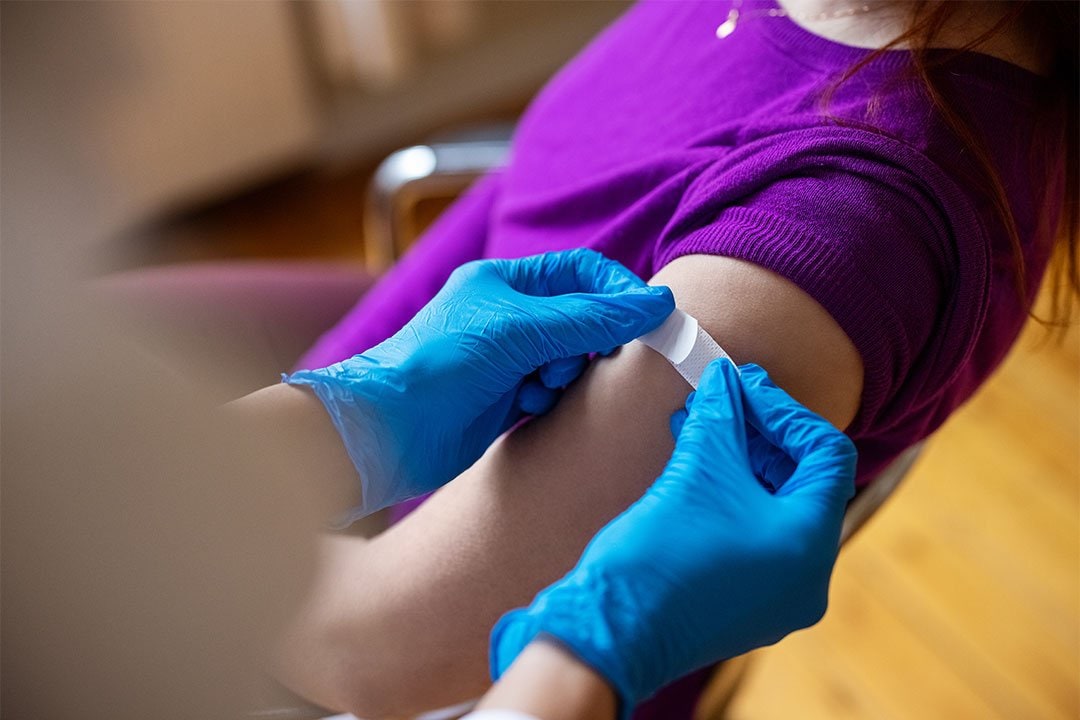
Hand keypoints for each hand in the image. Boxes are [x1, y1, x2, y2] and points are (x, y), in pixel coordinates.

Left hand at [285, 249, 673, 514]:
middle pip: (582, 319)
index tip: (648, 319)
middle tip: (582, 362)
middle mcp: (510, 316)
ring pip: (572, 359)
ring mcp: (509, 358)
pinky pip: (554, 391)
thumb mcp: (521, 330)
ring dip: (567, 372)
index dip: (618, 293)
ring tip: (541, 385)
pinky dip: (551, 396)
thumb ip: (591, 318)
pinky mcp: (507, 398)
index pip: (581, 273)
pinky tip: (528, 404)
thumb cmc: (441, 363)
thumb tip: (657, 304)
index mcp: (507, 282)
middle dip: (590, 341)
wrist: (388, 429)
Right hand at [489, 361, 856, 717]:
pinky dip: (729, 495)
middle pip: (803, 482)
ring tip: (697, 422)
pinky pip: (753, 537)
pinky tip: (691, 461)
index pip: (827, 455)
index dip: (786, 411)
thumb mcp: (697, 471)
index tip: (743, 386)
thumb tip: (725, 378)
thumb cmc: (659, 556)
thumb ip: (720, 415)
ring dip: (739, 460)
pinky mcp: (745, 604)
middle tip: (723, 396)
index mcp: (809, 544)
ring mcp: (777, 597)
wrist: (610, 632)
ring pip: (774, 509)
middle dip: (760, 433)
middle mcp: (807, 577)